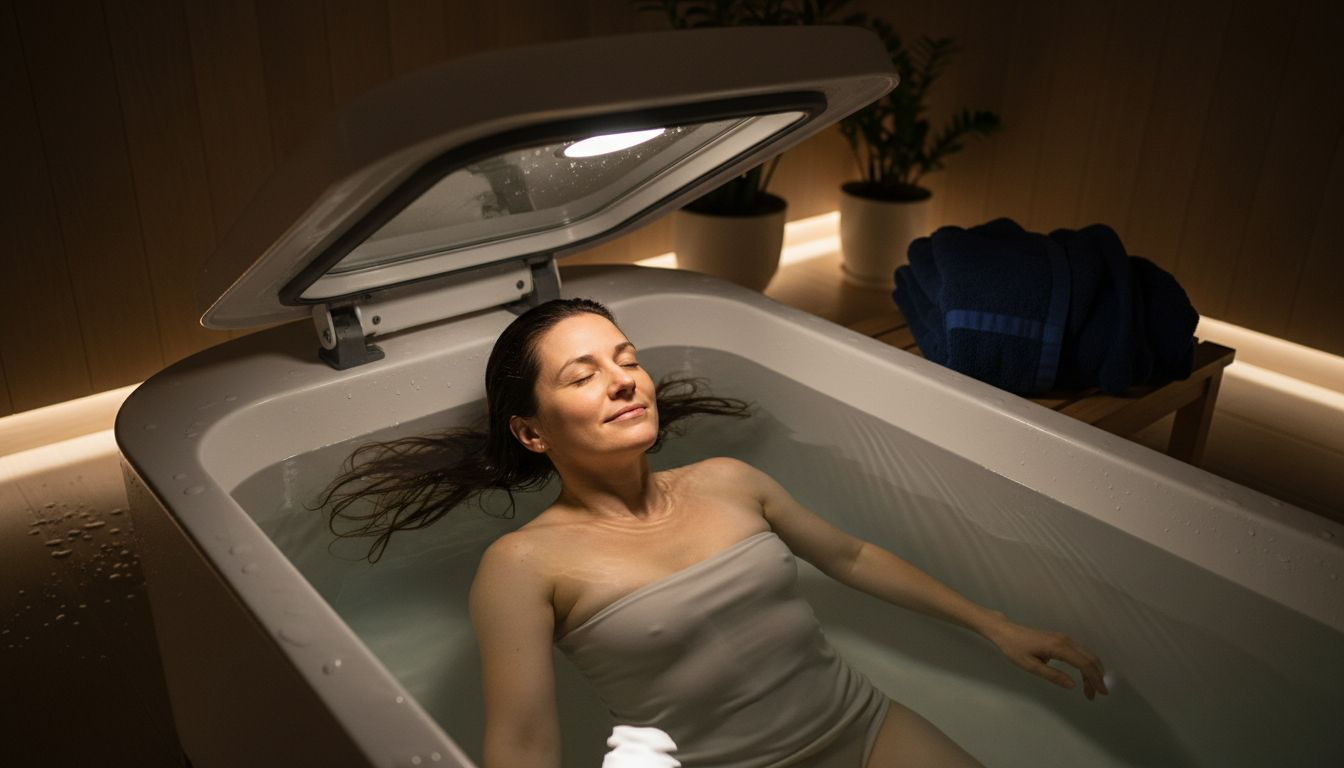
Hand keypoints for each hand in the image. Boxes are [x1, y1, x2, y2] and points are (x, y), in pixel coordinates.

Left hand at [984, 616, 1108, 699]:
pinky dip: (1086, 665)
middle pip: (1090, 658)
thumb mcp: (1030, 666)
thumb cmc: (1014, 648)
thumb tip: (1073, 685)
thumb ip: (1052, 676)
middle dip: (1097, 677)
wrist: (1006, 631)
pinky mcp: (1061, 639)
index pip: (1084, 663)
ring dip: (1093, 672)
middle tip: (1096, 695)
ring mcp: (1064, 638)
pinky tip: (1084, 677)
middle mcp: (1065, 640)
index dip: (1095, 679)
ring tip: (1090, 690)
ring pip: (1087, 655)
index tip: (1101, 692)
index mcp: (1058, 647)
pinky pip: (1080, 652)